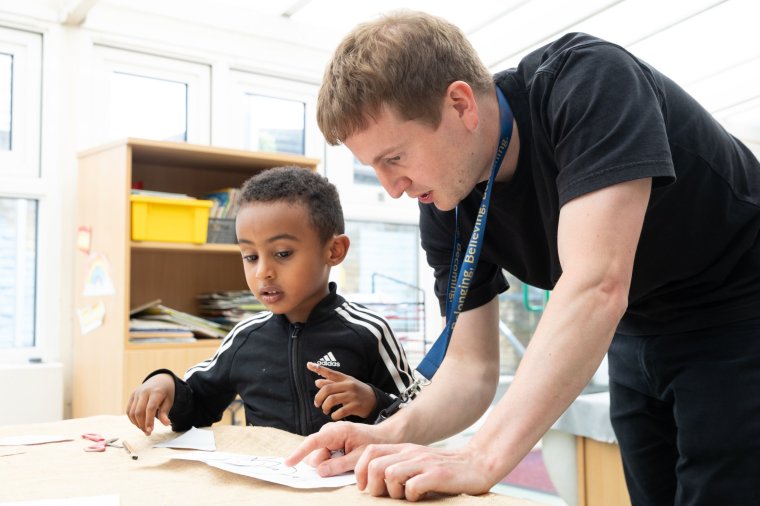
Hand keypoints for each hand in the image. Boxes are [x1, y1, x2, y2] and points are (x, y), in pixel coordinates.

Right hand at [126, 373, 174, 435]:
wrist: (160, 379)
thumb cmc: (166, 392)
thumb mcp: (170, 400)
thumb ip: (165, 412)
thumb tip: (166, 424)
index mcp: (156, 392)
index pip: (150, 408)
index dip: (149, 421)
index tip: (150, 431)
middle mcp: (144, 392)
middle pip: (139, 411)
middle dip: (142, 424)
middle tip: (148, 433)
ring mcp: (136, 393)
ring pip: (132, 412)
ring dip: (136, 423)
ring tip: (144, 429)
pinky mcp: (132, 396)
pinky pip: (128, 410)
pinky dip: (132, 419)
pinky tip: (138, 423)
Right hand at [284, 420, 384, 475]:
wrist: (383, 436)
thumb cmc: (373, 445)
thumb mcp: (358, 458)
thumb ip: (338, 465)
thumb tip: (319, 471)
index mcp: (338, 431)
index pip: (314, 442)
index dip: (300, 453)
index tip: (288, 463)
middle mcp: (330, 430)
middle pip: (316, 452)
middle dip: (325, 463)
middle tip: (345, 462)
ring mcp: (330, 433)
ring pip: (319, 454)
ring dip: (329, 461)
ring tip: (347, 458)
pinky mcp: (330, 438)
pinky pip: (323, 452)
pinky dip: (330, 459)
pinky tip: (343, 457)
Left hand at [308, 361, 376, 419]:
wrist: (374, 400)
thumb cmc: (356, 391)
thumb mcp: (346, 384)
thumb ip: (331, 383)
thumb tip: (317, 382)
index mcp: (345, 379)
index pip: (331, 373)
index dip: (319, 369)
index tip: (309, 365)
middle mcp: (348, 385)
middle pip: (327, 389)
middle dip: (318, 397)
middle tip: (317, 404)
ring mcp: (352, 396)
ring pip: (332, 400)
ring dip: (325, 407)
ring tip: (325, 410)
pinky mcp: (355, 406)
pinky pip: (340, 412)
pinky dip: (334, 415)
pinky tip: (333, 416)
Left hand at [357, 443, 495, 500]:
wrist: (478, 464)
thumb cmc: (445, 469)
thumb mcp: (418, 461)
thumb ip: (399, 465)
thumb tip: (373, 481)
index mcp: (404, 449)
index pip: (370, 452)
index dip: (361, 471)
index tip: (366, 487)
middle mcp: (412, 453)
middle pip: (375, 465)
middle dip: (374, 486)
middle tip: (386, 496)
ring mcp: (424, 463)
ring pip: (390, 474)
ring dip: (393, 491)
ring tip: (405, 496)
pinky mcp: (438, 474)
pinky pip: (413, 486)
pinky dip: (412, 496)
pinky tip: (421, 496)